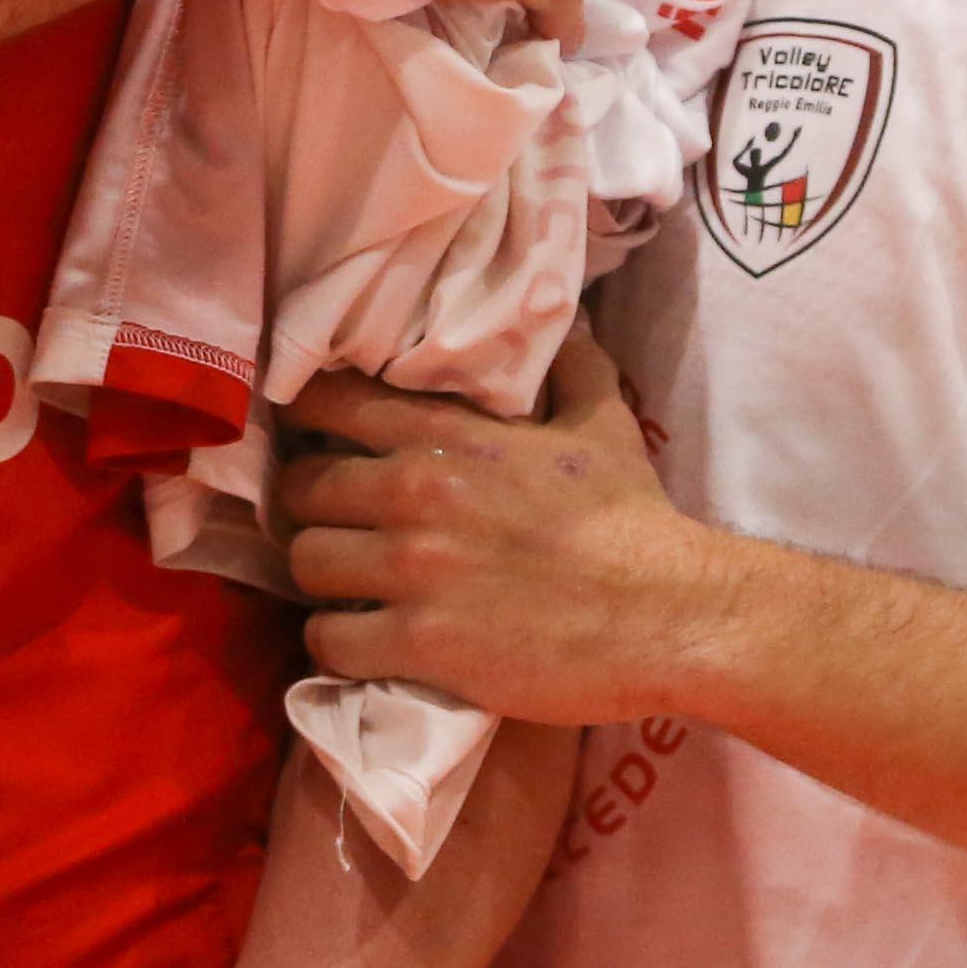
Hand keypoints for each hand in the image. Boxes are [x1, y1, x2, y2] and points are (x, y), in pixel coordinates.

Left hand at [274, 329, 721, 726]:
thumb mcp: (601, 422)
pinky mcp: (418, 644)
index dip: (306, 417)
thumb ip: (567, 366)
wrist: (667, 615)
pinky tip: (362, 639)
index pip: (324, 400)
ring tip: (348, 585)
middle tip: (335, 524)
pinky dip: (336, 642)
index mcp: (445, 434)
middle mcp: (413, 493)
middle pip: (299, 489)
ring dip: (320, 577)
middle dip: (309, 507)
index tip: (313, 436)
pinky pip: (328, 640)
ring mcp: (411, 572)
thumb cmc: (634, 520)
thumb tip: (559, 323)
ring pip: (304, 564)